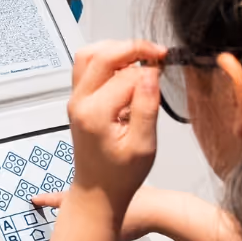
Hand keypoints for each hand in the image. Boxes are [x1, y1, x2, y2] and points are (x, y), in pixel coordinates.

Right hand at [31, 185, 160, 240]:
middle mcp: (103, 188)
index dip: (47, 200)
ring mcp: (117, 188)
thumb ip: (94, 237)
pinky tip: (113, 213)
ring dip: (90, 200)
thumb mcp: (110, 231)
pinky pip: (111, 196)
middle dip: (70, 200)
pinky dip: (107, 202)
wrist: (164, 209)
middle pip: (79, 193)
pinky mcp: (131, 193)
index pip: (63, 199)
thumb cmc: (138, 218)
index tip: (34, 199)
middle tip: (59, 204)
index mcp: (92, 195)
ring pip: (96, 193)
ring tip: (89, 212)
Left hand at [65, 40, 165, 221]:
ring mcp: (75, 99)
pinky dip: (106, 59)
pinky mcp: (78, 100)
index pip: (127, 75)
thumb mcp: (143, 146)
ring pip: (89, 55)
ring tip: (141, 57)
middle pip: (102, 54)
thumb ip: (146, 106)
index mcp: (95, 113)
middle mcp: (79, 102)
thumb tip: (151, 72)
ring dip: (116, 49)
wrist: (97, 192)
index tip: (166, 68)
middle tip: (157, 54)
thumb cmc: (120, 175)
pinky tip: (126, 68)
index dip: (150, 68)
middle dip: (132, 48)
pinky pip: (86, 66)